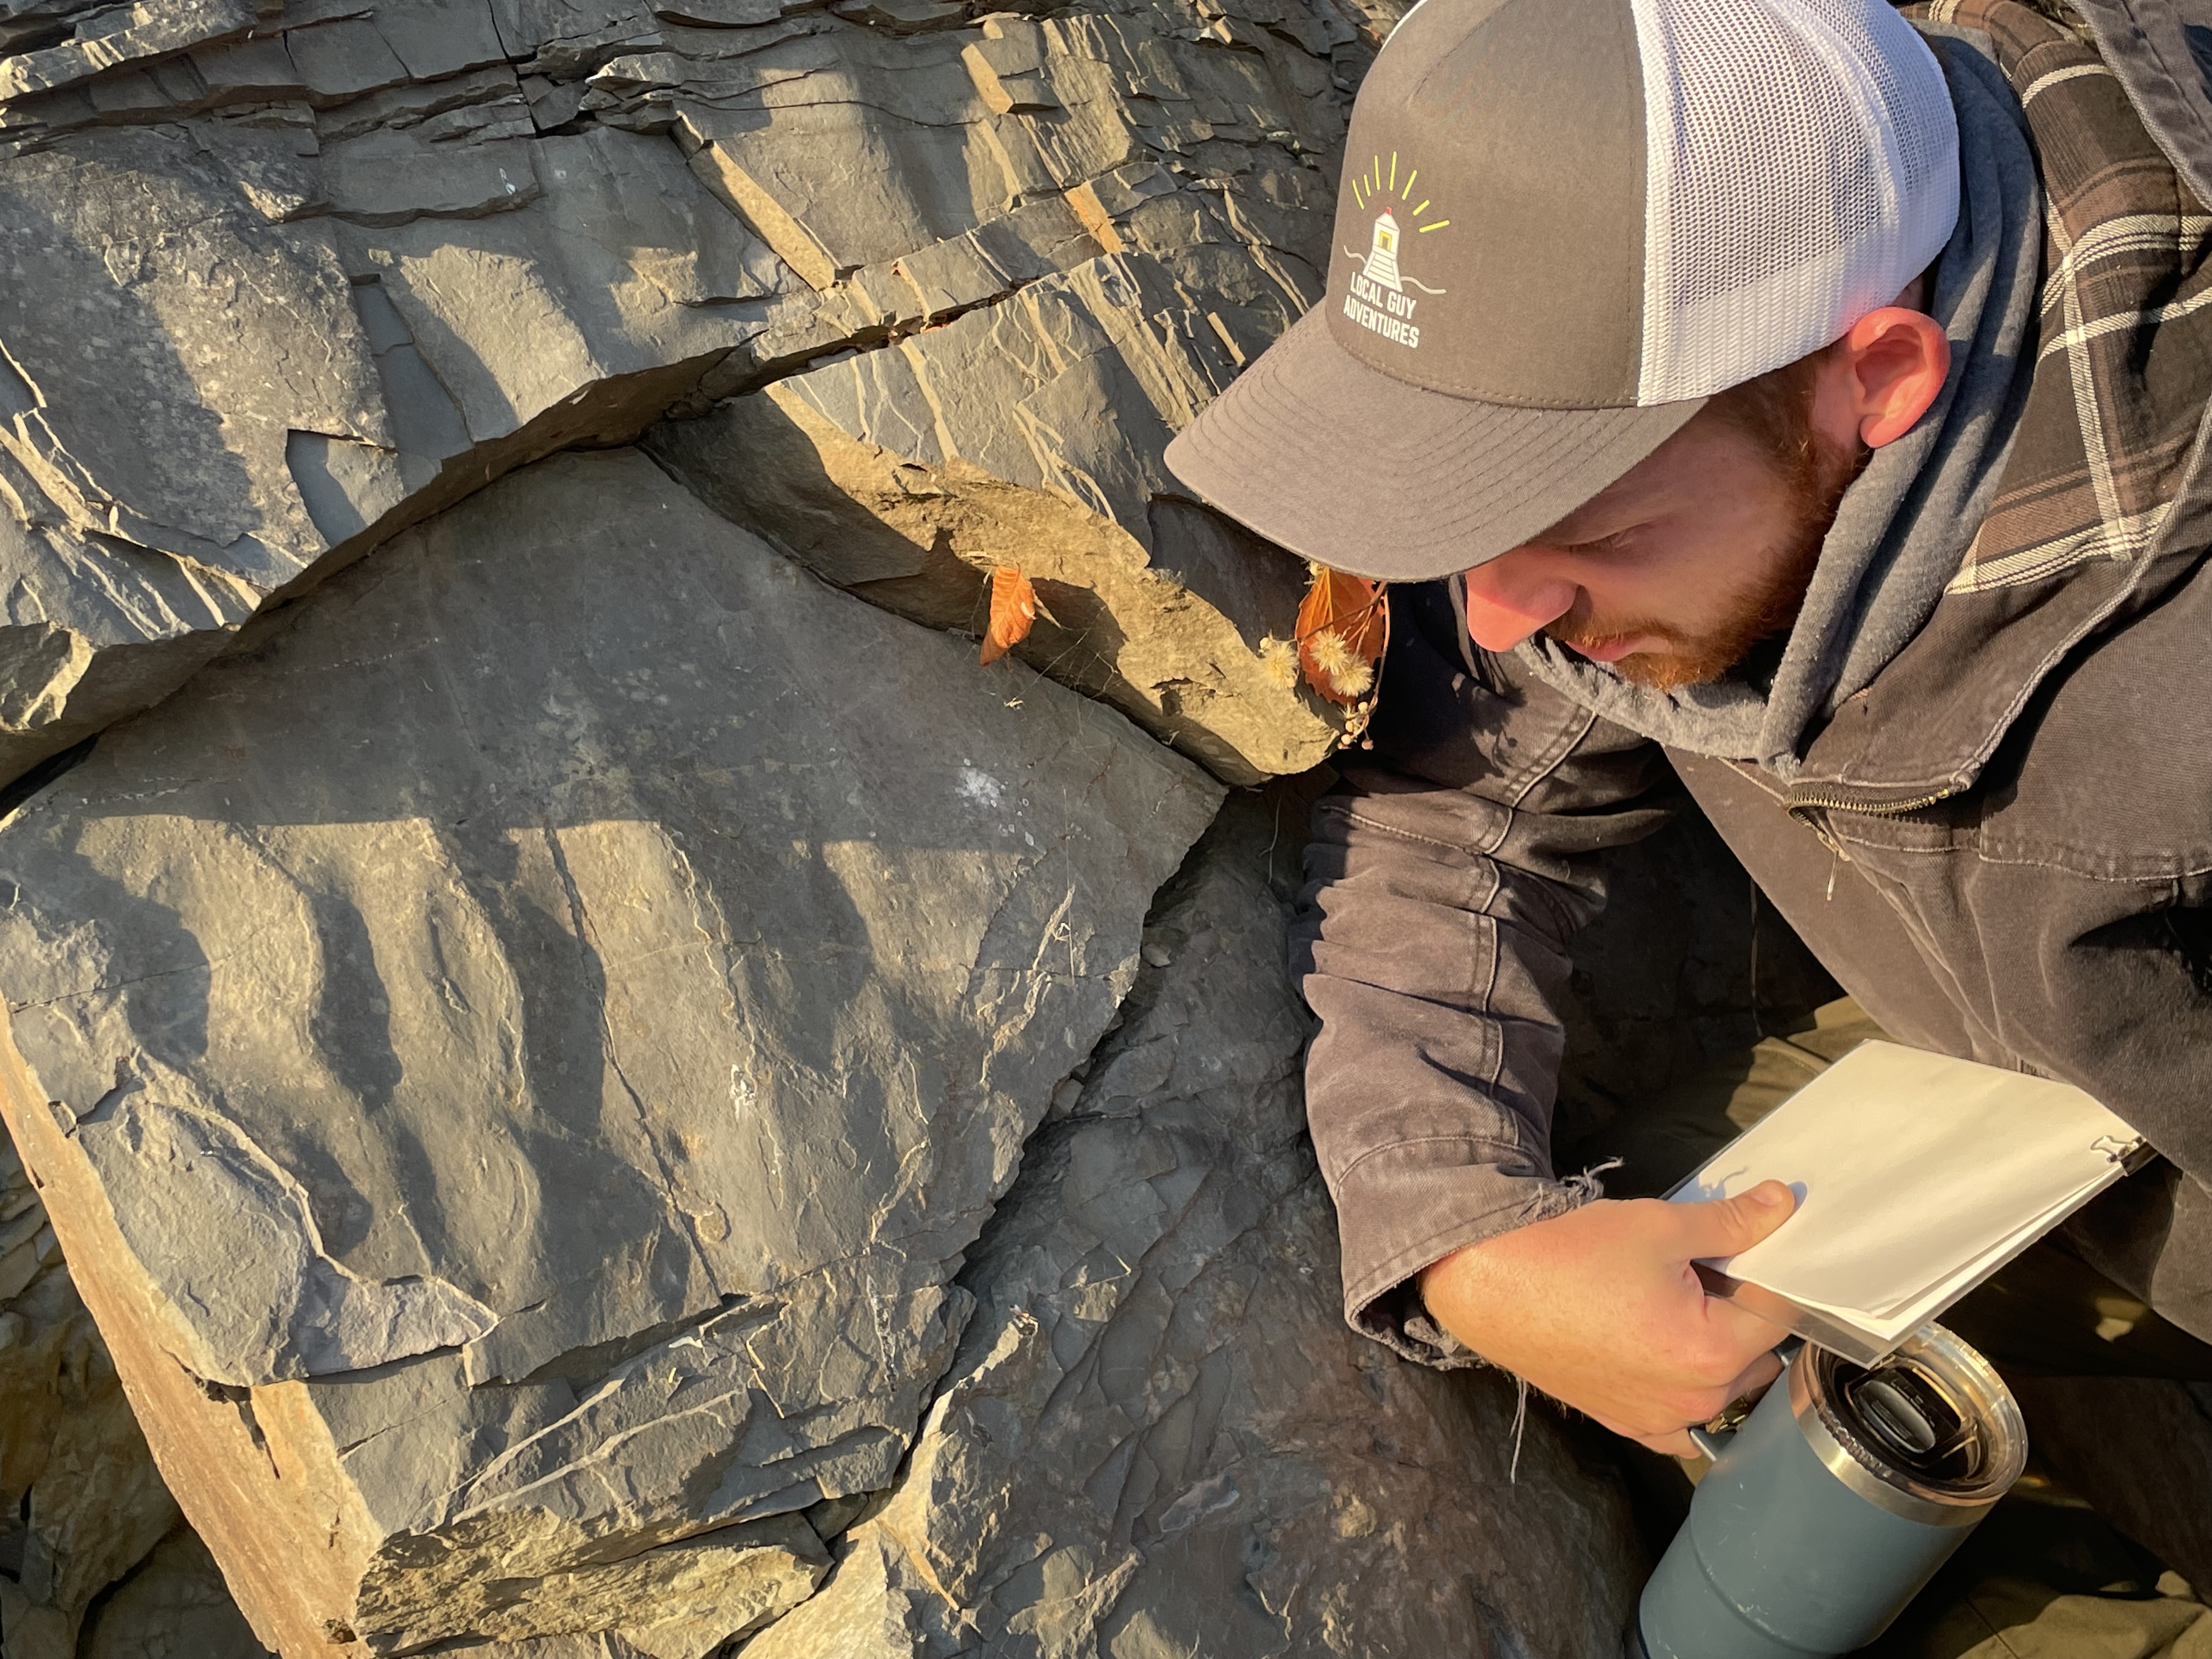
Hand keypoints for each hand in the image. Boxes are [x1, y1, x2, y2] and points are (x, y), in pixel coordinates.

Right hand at [1416, 1181, 1797, 1456]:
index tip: (1739, 1251)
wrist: (1489, 1283)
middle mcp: (1692, 1403)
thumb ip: (1732, 1223)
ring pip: (1723, 1389)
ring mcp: (1656, 1422)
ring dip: (1717, 1353)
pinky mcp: (1623, 1424)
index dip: (1764, 1273)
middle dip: (1742, 1315)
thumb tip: (1781, 1204)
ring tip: (1675, 1306)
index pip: (1778, 1312)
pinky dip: (1685, 1389)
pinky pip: (1681, 1421)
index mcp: (1711, 1354)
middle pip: (1756, 1356)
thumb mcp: (1659, 1225)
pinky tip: (1660, 1350)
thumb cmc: (1570, 1252)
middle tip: (1700, 1274)